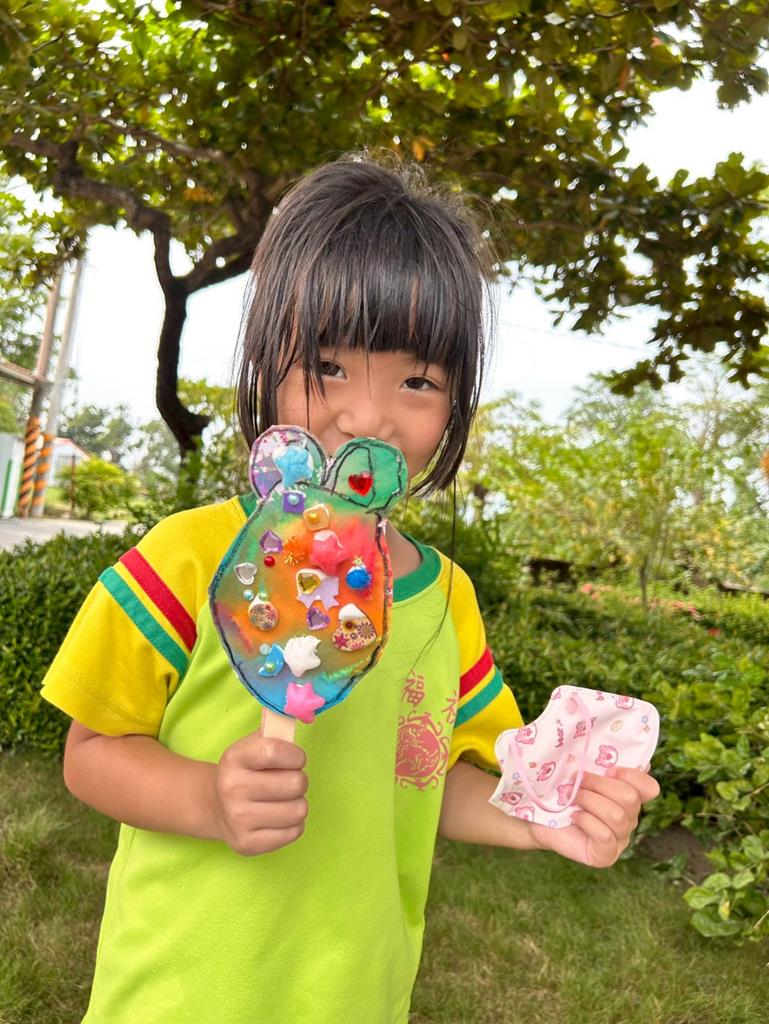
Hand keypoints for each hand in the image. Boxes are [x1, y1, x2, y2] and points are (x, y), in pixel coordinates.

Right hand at [210, 732, 308, 855]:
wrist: (212, 805)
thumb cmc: (244, 770)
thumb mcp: (252, 744)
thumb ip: (275, 729)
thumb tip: (299, 708)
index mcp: (235, 758)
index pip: (275, 752)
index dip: (296, 755)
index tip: (296, 758)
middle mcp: (233, 788)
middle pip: (295, 784)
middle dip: (299, 780)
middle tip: (287, 781)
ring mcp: (238, 819)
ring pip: (299, 810)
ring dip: (297, 803)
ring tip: (283, 800)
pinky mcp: (247, 844)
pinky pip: (294, 832)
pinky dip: (293, 824)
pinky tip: (278, 817)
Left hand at [530, 767, 660, 867]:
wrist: (538, 818)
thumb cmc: (560, 793)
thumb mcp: (580, 773)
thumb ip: (598, 763)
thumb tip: (616, 748)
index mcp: (628, 796)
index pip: (650, 788)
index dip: (633, 776)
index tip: (608, 769)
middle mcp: (629, 819)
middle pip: (630, 799)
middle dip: (599, 784)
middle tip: (577, 780)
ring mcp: (620, 840)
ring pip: (618, 817)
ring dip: (590, 801)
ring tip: (572, 798)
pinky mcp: (606, 855)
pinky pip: (605, 835)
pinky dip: (586, 821)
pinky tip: (574, 817)